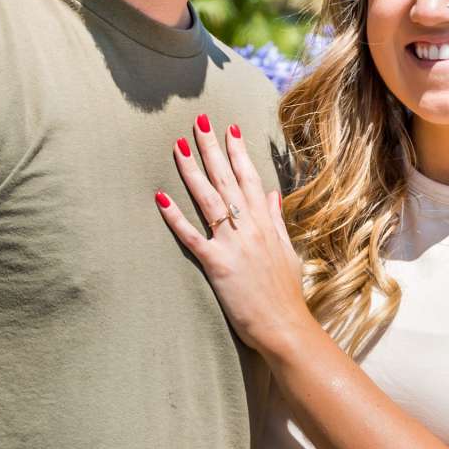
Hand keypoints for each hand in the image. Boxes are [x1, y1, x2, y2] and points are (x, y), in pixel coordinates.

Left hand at [155, 113, 309, 359]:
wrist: (286, 327)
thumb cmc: (286, 294)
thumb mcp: (287, 252)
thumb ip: (277, 221)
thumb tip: (273, 195)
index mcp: (265, 223)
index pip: (250, 179)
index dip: (238, 153)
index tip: (229, 129)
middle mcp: (249, 227)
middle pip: (227, 180)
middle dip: (212, 148)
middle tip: (198, 122)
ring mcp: (233, 244)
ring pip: (208, 199)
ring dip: (192, 170)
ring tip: (178, 146)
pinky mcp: (217, 264)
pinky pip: (192, 236)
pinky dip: (175, 216)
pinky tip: (161, 197)